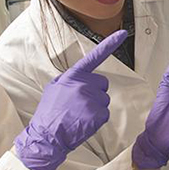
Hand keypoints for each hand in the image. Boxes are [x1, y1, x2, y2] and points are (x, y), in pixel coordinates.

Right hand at [14, 30, 127, 169]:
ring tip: (79, 115)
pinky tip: (83, 122)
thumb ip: (68, 80)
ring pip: (104, 100)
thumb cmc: (48, 113)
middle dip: (96, 93)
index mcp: (72, 76)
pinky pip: (104, 114)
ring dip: (95, 108)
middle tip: (80, 105)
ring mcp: (91, 98)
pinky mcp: (97, 113)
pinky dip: (96, 120)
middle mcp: (83, 84)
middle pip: (102, 84)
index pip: (94, 57)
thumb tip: (78, 78)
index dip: (110, 44)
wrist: (46, 135)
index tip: (123, 33)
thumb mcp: (53, 89)